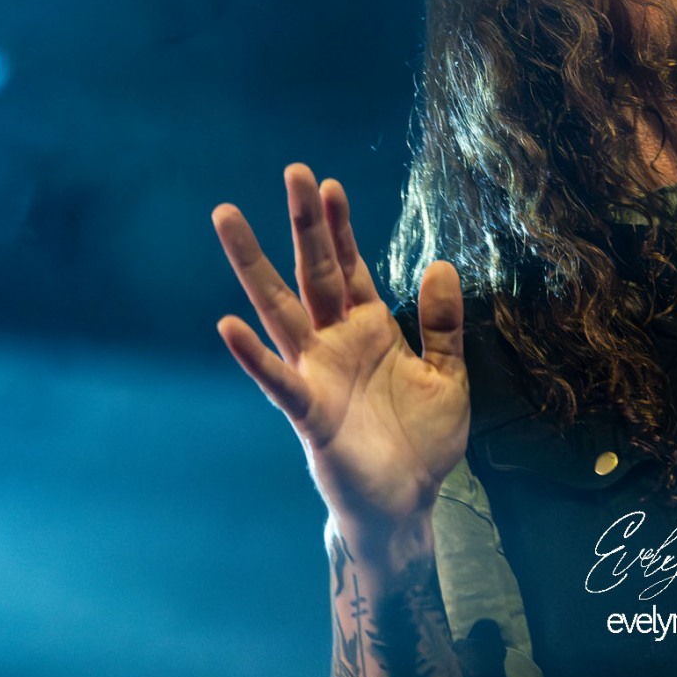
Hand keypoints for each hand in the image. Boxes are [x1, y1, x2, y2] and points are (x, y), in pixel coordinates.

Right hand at [213, 164, 467, 544]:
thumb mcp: (449, 375)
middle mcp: (335, 344)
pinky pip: (277, 381)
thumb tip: (439, 263)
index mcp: (369, 330)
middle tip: (293, 171)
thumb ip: (443, 324)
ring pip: (279, 311)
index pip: (350, 266)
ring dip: (255, 266)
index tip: (329, 183)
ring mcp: (316, 375)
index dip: (341, 227)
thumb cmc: (422, 442)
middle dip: (303, 224)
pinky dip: (252, 355)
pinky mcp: (308, 415)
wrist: (410, 505)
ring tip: (230, 220)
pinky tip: (227, 325)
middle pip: (313, 272)